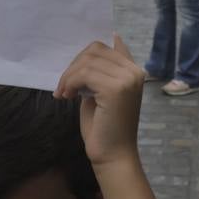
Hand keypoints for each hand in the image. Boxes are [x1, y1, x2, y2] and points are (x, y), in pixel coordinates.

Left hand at [55, 34, 143, 169]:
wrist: (113, 155)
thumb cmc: (105, 127)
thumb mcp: (100, 92)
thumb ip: (101, 71)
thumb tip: (106, 43)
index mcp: (134, 70)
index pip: (105, 47)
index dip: (84, 56)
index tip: (73, 75)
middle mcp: (134, 71)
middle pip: (94, 50)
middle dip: (73, 66)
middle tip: (63, 87)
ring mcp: (127, 79)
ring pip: (87, 62)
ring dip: (68, 76)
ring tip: (63, 93)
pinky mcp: (115, 89)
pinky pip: (84, 75)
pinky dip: (70, 83)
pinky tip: (67, 97)